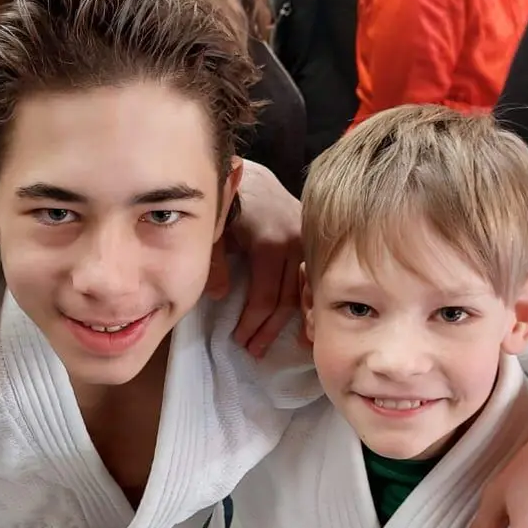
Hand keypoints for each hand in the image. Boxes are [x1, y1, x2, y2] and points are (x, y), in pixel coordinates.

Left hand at [207, 160, 303, 355]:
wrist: (252, 176)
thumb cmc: (228, 204)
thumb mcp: (214, 231)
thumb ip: (215, 263)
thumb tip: (220, 296)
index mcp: (270, 243)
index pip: (266, 297)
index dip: (253, 323)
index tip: (240, 340)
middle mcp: (296, 243)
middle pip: (287, 301)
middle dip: (269, 329)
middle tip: (254, 351)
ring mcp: (309, 242)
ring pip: (303, 292)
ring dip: (290, 322)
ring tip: (276, 342)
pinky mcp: (313, 241)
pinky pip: (312, 278)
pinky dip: (307, 303)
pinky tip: (304, 324)